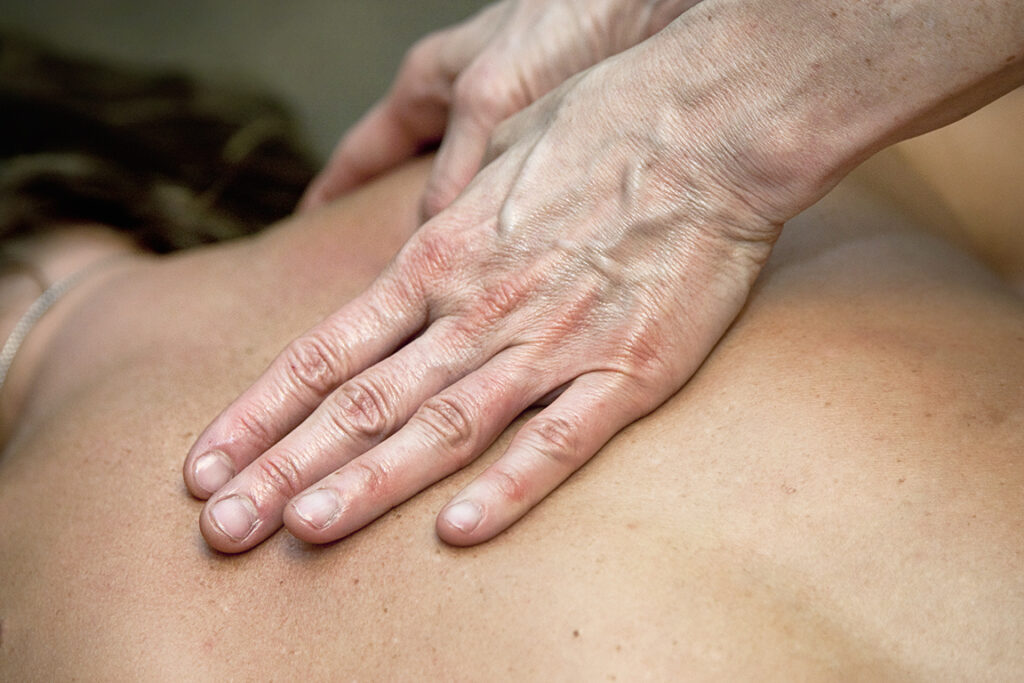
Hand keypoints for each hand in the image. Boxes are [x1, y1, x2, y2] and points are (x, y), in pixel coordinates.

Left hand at [183, 25, 791, 552]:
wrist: (703, 126)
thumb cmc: (595, 129)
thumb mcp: (486, 158)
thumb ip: (440, 223)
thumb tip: (405, 263)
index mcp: (437, 260)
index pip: (324, 352)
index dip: (259, 414)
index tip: (207, 464)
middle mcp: (476, 309)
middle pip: (364, 402)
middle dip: (286, 468)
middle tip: (227, 526)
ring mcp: (549, 343)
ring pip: (443, 426)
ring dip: (370, 483)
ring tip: (307, 528)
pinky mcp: (626, 369)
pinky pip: (558, 440)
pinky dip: (507, 488)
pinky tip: (457, 531)